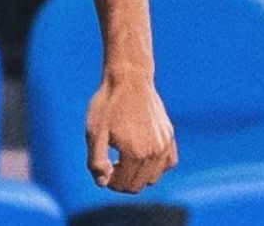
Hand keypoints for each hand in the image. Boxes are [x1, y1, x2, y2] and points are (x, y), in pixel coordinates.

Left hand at [86, 70, 176, 192]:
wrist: (128, 79)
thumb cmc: (108, 104)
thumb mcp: (94, 132)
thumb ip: (96, 160)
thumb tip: (103, 183)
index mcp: (135, 154)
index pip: (124, 185)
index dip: (110, 182)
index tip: (102, 169)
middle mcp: (154, 153)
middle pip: (139, 185)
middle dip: (122, 181)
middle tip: (110, 166)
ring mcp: (165, 145)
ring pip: (153, 178)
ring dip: (138, 175)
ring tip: (123, 159)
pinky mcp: (170, 137)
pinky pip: (168, 163)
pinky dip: (156, 166)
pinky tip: (142, 155)